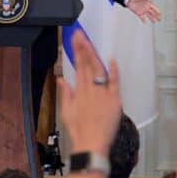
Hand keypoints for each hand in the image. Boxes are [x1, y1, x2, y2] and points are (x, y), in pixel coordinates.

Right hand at [58, 30, 121, 156]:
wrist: (91, 143)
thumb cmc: (78, 130)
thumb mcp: (67, 111)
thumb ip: (66, 93)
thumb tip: (62, 80)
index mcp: (79, 92)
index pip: (78, 66)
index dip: (77, 51)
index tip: (75, 39)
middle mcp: (91, 90)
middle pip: (88, 64)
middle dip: (84, 48)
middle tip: (81, 34)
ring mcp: (103, 94)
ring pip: (99, 70)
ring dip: (95, 55)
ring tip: (90, 42)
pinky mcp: (114, 101)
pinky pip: (115, 83)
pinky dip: (114, 71)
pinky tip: (111, 59)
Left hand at [126, 0, 160, 22]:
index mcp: (148, 3)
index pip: (155, 8)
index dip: (158, 11)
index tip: (160, 14)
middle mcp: (146, 7)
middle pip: (153, 13)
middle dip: (156, 16)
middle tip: (160, 20)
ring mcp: (142, 10)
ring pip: (148, 15)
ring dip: (152, 19)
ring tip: (154, 22)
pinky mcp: (138, 12)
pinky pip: (142, 17)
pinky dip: (143, 19)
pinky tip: (145, 22)